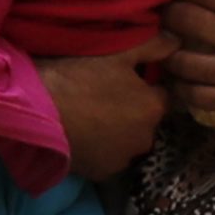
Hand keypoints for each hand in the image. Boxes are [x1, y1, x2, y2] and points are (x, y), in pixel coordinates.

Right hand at [41, 41, 169, 179]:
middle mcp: (146, 138)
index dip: (145, 86)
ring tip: (91, 115)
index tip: (125, 79)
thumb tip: (178, 42)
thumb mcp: (117, 52)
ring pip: (127, 140)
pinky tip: (83, 134)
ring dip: (117, 131)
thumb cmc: (78, 76)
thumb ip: (153, 46)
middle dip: (132, 110)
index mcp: (153, 108)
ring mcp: (124, 159)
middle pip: (144, 120)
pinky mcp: (102, 173)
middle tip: (104, 95)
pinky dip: (100, 148)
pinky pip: (108, 157)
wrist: (37, 111)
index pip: (161, 95)